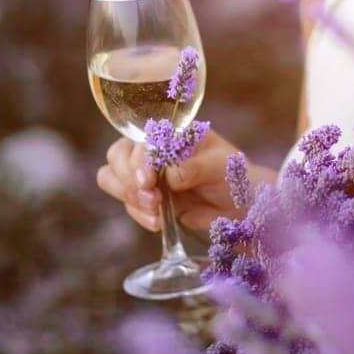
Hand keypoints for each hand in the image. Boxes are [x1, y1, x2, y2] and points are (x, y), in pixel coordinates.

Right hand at [95, 128, 260, 233]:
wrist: (241, 206)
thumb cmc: (234, 176)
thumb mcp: (221, 166)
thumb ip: (196, 167)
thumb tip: (170, 175)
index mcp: (172, 131)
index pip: (141, 138)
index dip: (139, 160)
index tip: (147, 181)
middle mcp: (154, 148)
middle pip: (118, 155)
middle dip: (129, 181)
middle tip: (154, 200)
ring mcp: (147, 173)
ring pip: (112, 177)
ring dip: (128, 197)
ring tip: (155, 213)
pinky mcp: (147, 196)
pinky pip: (127, 203)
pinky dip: (138, 214)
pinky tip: (158, 222)